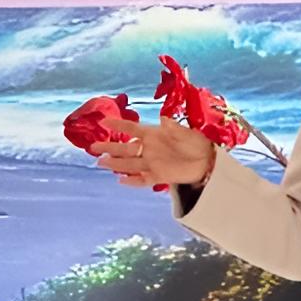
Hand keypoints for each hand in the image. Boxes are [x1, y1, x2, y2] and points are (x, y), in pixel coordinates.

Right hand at [90, 115, 214, 190]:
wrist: (208, 160)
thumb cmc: (197, 142)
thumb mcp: (185, 131)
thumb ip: (173, 127)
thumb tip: (163, 119)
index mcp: (154, 134)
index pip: (132, 128)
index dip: (118, 125)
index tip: (104, 121)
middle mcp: (150, 149)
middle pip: (125, 148)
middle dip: (109, 147)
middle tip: (92, 147)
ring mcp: (153, 163)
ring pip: (130, 164)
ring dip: (115, 163)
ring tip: (100, 162)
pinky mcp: (159, 176)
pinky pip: (143, 179)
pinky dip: (132, 181)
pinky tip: (121, 180)